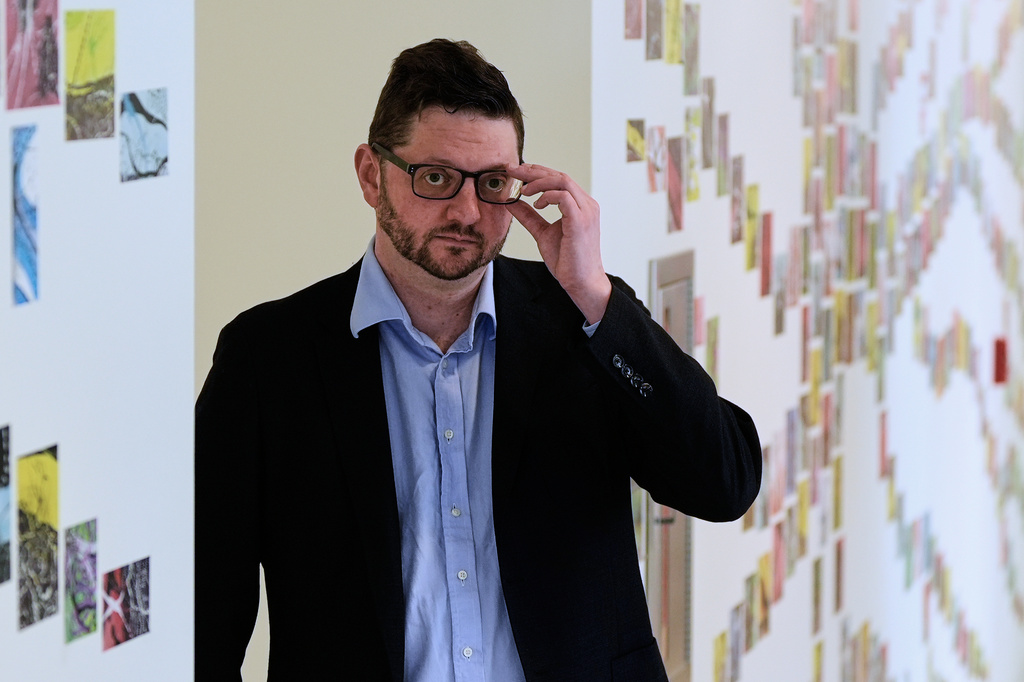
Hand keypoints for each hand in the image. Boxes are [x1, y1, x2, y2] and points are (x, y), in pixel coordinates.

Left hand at [505, 163, 611, 324]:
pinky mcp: (580, 221)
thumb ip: (529, 216)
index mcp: (581, 205)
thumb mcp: (542, 233)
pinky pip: (563, 197)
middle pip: (559, 175)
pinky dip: (547, 195)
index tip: (516, 171)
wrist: (581, 282)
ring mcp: (586, 211)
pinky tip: (536, 204)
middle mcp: (586, 204)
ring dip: (538, 181)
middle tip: (512, 170)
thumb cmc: (567, 261)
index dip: (537, 171)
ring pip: (562, 181)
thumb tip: (511, 202)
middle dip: (533, 171)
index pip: (559, 178)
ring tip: (522, 190)